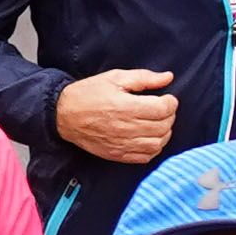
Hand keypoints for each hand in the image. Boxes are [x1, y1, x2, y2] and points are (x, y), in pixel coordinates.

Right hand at [53, 68, 178, 163]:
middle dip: (169, 116)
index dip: (171, 102)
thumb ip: (144, 78)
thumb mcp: (115, 78)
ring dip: (164, 133)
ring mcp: (122, 144)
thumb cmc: (89, 93)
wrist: (64, 114)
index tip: (167, 98)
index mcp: (126, 107)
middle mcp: (126, 128)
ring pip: (157, 144)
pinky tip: (149, 137)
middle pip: (163, 126)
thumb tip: (168, 77)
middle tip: (163, 109)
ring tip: (157, 123)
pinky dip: (153, 148)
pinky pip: (145, 157)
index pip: (163, 109)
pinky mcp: (118, 154)